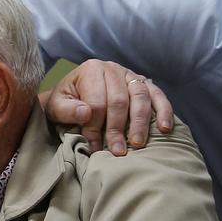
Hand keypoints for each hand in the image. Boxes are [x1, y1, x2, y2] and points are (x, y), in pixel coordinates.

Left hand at [39, 59, 172, 155]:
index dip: (95, 126)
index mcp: (91, 70)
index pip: (97, 101)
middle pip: (119, 100)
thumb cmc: (66, 103)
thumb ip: (66, 110)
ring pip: (140, 97)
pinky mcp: (144, 83)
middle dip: (117, 128)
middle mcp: (113, 68)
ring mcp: (131, 75)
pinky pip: (158, 95)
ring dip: (140, 123)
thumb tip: (85, 113)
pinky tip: (165, 128)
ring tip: (137, 144)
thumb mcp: (56, 106)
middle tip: (118, 151)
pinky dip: (164, 111)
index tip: (94, 146)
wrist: (73, 96)